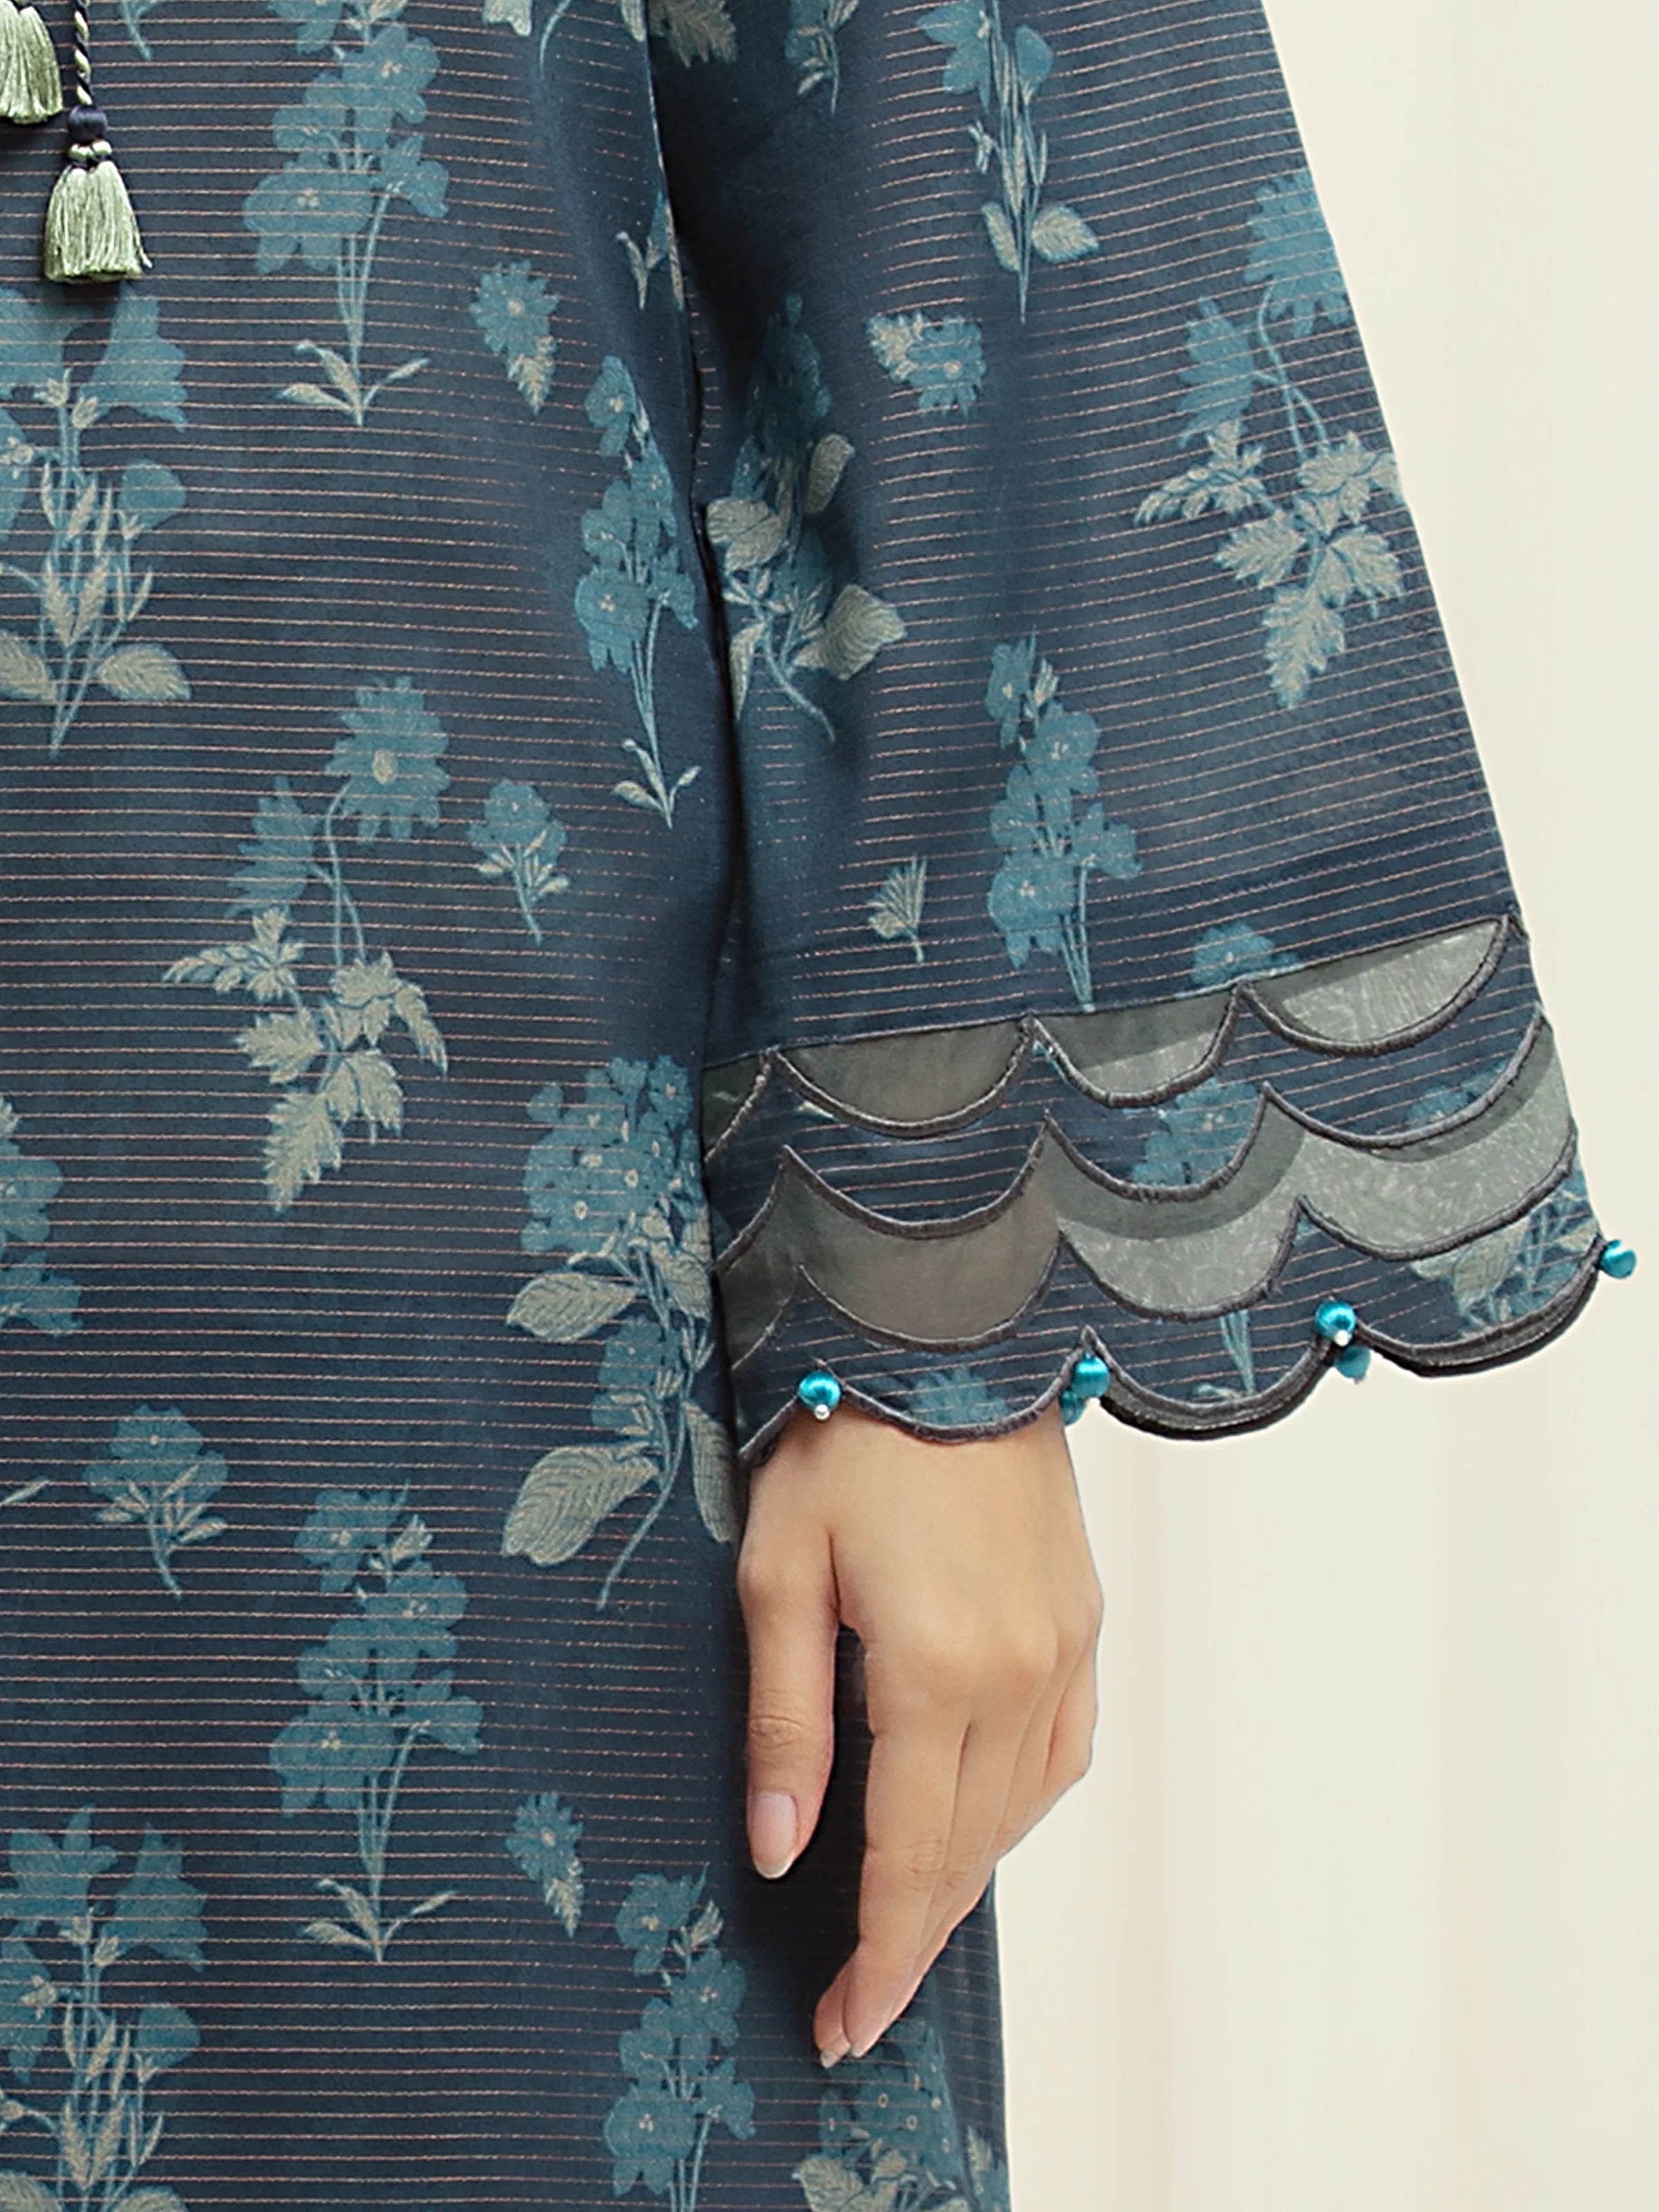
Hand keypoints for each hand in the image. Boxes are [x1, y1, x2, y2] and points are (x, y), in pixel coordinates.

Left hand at [736, 1396, 1102, 2065]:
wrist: (950, 1340)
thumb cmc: (848, 1443)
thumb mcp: (778, 1573)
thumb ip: (785, 1720)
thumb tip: (777, 1850)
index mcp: (936, 1671)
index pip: (908, 1858)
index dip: (877, 1957)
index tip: (844, 2027)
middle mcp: (1019, 1675)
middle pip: (968, 1853)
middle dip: (911, 1941)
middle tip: (858, 2007)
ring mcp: (1064, 1650)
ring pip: (1018, 1813)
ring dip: (962, 1878)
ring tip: (902, 1923)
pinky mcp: (1083, 1622)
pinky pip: (1061, 1752)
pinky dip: (1015, 1809)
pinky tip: (975, 1820)